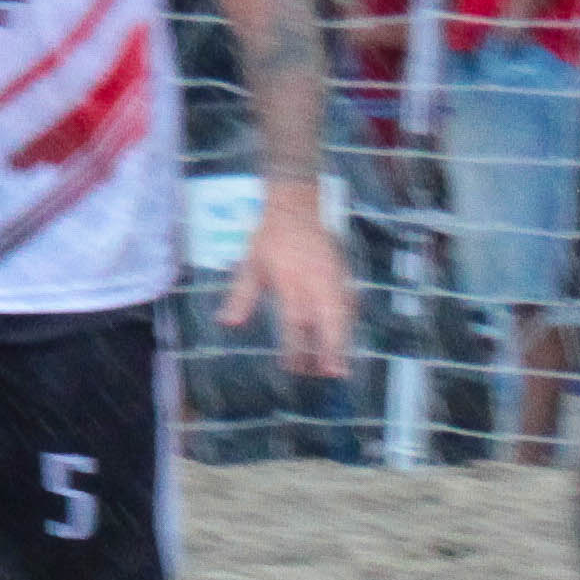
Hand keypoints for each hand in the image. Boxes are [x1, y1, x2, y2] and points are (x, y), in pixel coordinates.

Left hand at [226, 197, 354, 380]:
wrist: (297, 206)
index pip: (294, 320)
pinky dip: (350, 324)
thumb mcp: (249, 264)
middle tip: (332, 374)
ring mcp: (334, 279)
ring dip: (344, 342)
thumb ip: (241, 296)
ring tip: (342, 369)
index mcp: (290, 280)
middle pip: (328, 320)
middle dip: (331, 348)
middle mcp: (316, 282)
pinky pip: (351, 303)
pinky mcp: (344, 275)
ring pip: (343, 315)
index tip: (291, 368)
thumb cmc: (269, 237)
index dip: (294, 346)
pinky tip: (348, 340)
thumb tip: (227, 323)